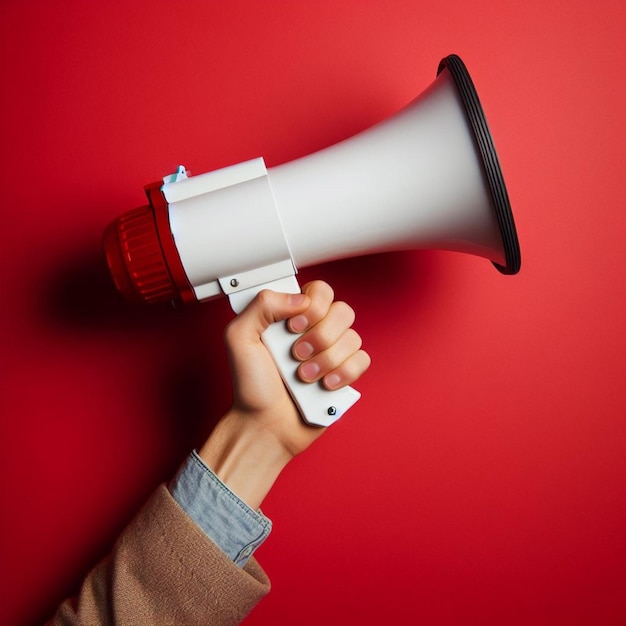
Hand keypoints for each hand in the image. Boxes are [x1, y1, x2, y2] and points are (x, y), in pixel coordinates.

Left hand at [198, 280, 369, 507]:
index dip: (312, 307)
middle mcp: (315, 331)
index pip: (320, 291)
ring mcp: (332, 353)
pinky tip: (323, 385)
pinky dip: (343, 373)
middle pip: (343, 311)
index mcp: (292, 317)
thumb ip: (262, 305)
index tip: (292, 328)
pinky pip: (362, 361)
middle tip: (296, 354)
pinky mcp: (345, 375)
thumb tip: (299, 299)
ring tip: (304, 376)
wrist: (264, 425)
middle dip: (320, 336)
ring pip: (353, 338)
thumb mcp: (239, 338)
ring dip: (327, 360)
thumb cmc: (250, 386)